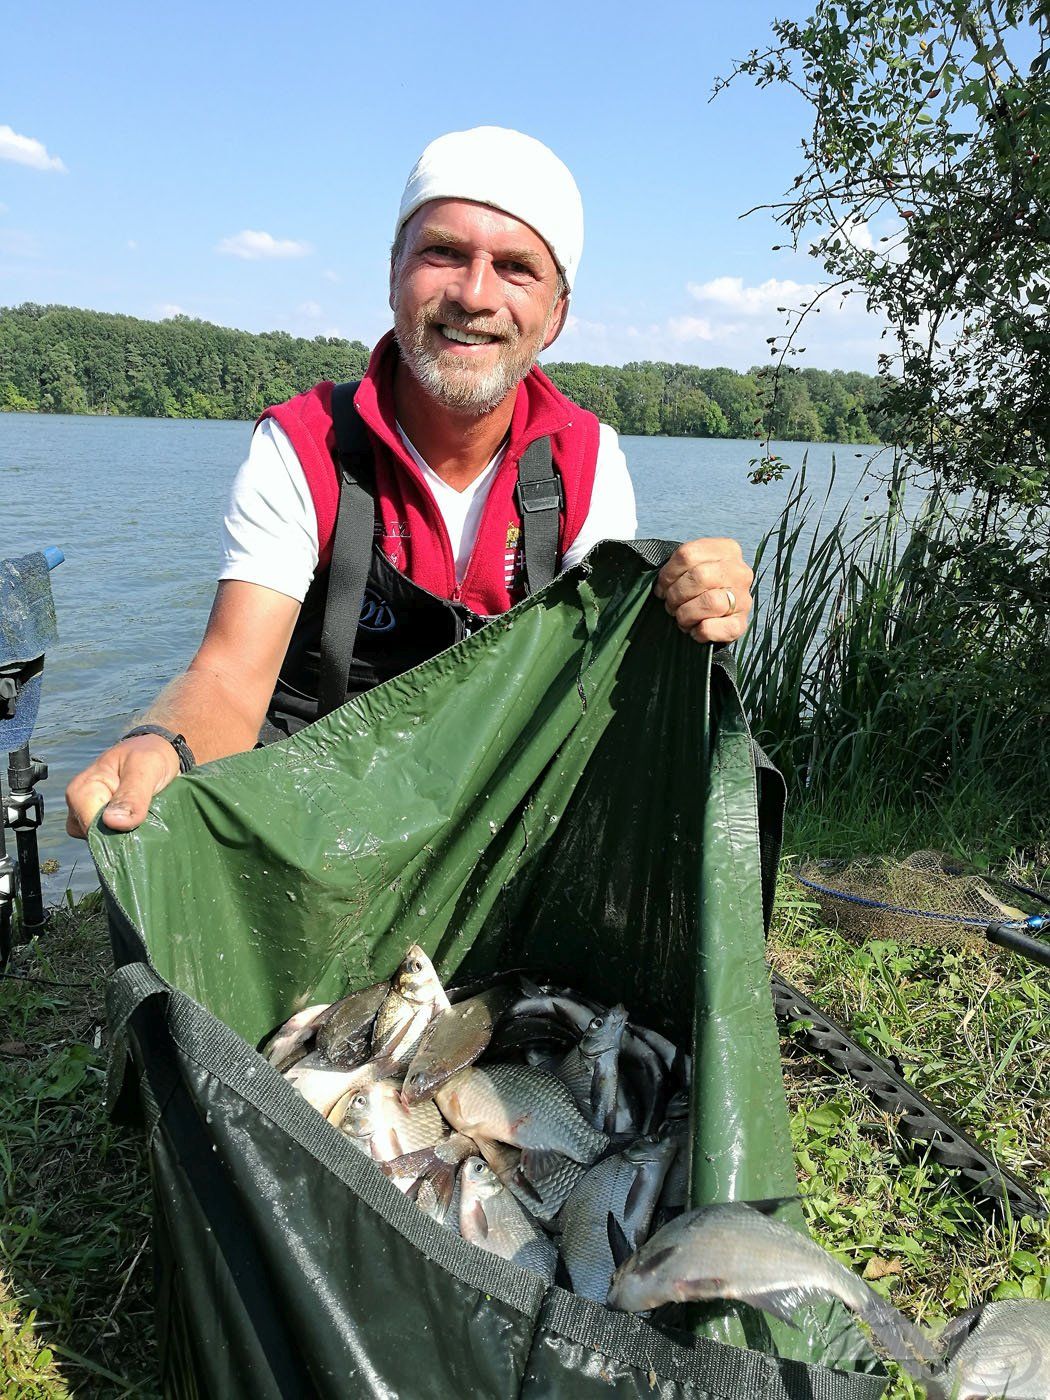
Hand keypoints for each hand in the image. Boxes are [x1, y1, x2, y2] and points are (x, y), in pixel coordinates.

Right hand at [65, 735, 180, 838]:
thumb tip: (111, 822)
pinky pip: (109, 840)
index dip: (115, 832)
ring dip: (125, 837)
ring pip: (102, 842)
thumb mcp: (145, 769)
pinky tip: (141, 825)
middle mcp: (79, 805)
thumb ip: (131, 796)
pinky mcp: (101, 824)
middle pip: (94, 837)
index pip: (89, 827)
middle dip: (121, 836)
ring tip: (146, 819)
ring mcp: (89, 816)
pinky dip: (126, 836)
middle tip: (147, 819)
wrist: (159, 751)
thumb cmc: (149, 755)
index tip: (140, 825)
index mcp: (82, 789)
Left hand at [654, 538, 752, 643]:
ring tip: (681, 618)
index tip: (663, 586)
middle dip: (676, 594)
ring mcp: (744, 599)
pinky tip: (694, 630)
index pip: (688, 554)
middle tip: (671, 604)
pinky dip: (696, 631)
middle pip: (699, 576)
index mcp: (727, 550)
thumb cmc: (698, 588)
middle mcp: (740, 572)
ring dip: (685, 614)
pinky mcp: (740, 625)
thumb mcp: (691, 567)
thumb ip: (679, 567)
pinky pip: (712, 627)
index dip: (668, 574)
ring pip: (710, 602)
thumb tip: (661, 585)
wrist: (717, 616)